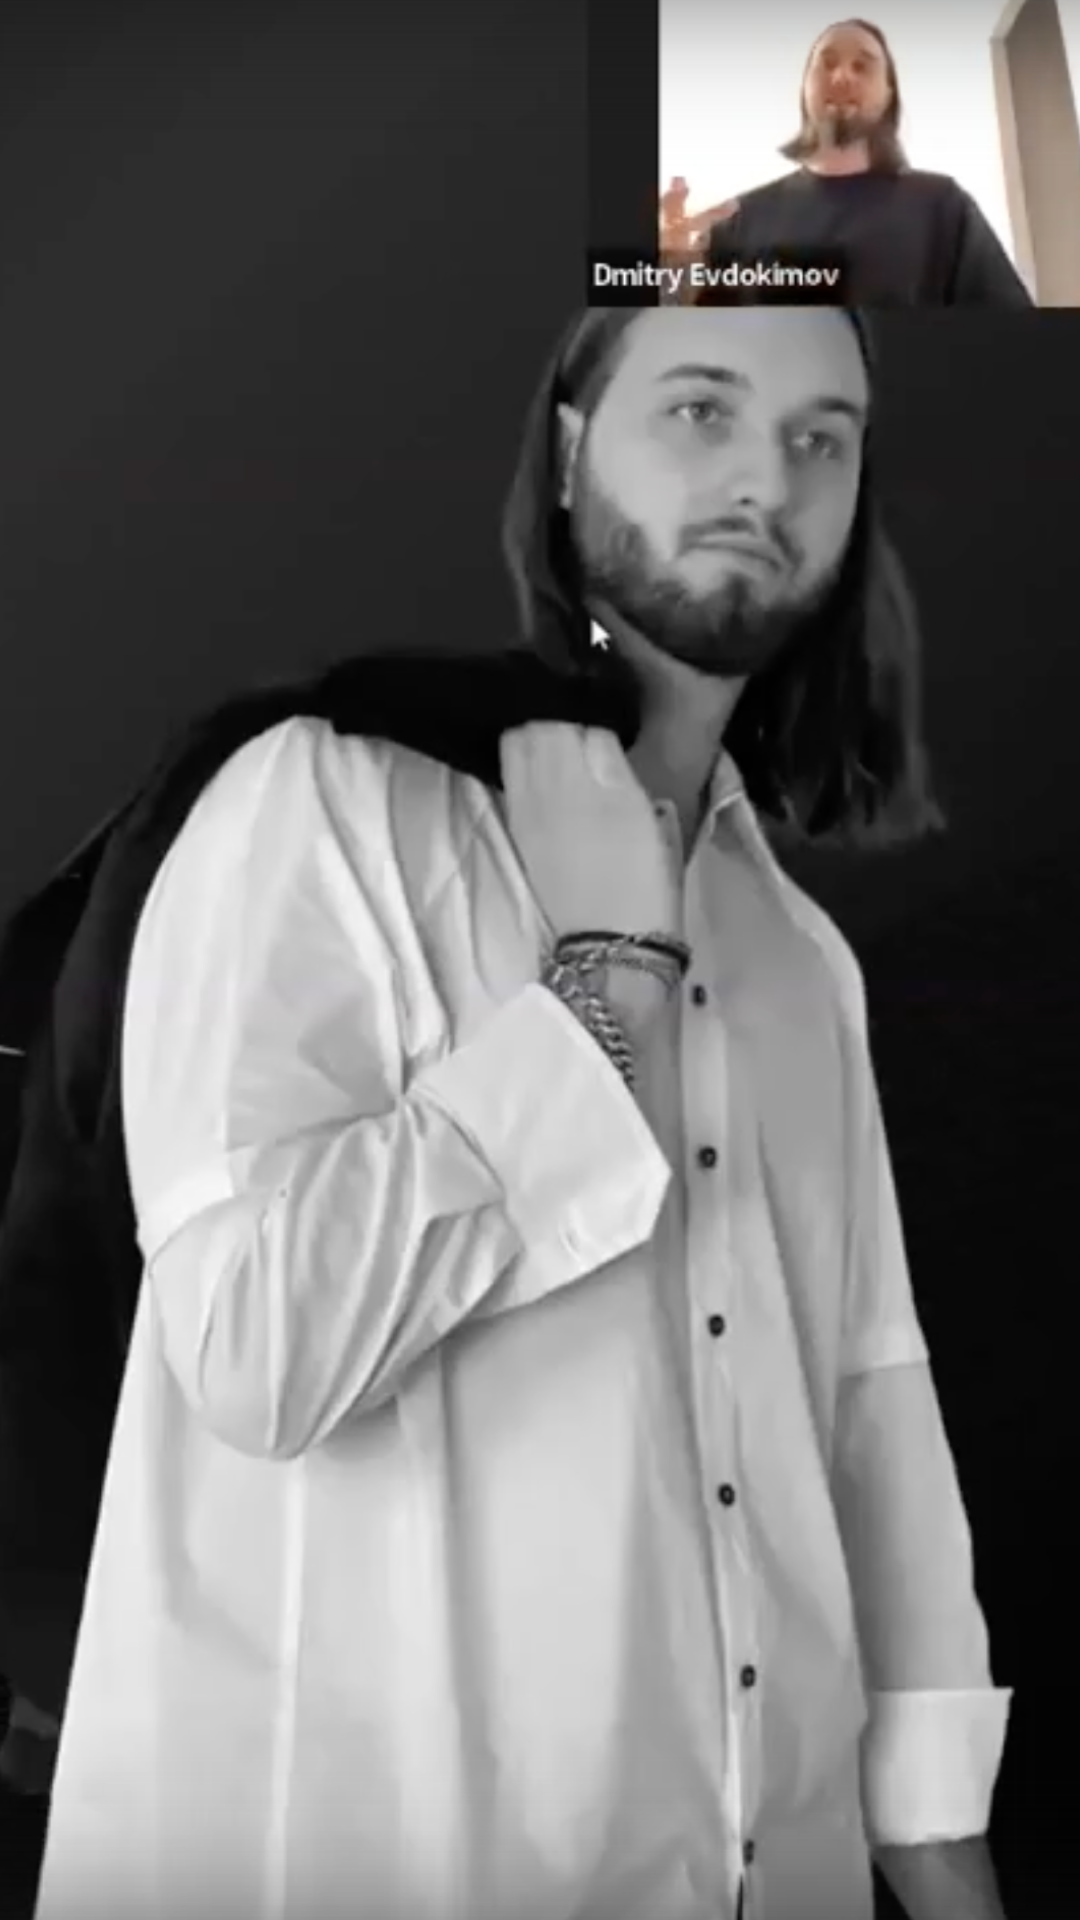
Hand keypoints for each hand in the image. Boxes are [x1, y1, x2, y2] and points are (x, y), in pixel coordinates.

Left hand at [500, 724, 680, 943]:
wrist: (612, 944)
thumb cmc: (641, 877)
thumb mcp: (641, 809)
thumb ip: (609, 759)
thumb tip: (590, 726)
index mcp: (569, 775)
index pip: (560, 713)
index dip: (581, 705)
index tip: (602, 706)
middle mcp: (533, 787)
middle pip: (527, 727)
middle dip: (552, 718)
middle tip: (584, 726)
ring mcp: (522, 811)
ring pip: (516, 751)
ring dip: (538, 742)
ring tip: (571, 749)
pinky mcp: (521, 834)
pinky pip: (515, 780)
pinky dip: (531, 769)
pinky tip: (560, 779)